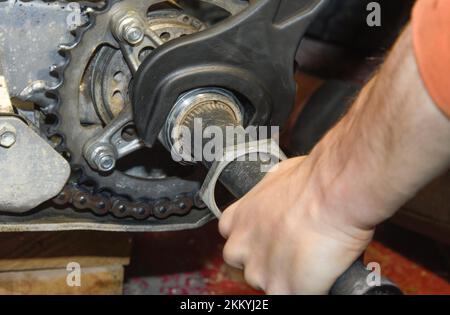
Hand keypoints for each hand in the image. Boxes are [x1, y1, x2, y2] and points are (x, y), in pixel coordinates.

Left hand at [218, 157, 373, 293]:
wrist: (332, 193)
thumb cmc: (312, 180)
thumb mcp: (278, 178)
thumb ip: (269, 197)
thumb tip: (281, 196)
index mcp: (237, 219)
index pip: (235, 240)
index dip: (255, 243)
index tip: (270, 241)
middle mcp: (241, 247)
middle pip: (247, 265)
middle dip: (266, 263)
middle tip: (292, 252)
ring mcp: (260, 271)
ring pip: (268, 284)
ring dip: (286, 277)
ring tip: (311, 260)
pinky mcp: (284, 289)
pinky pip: (292, 296)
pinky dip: (308, 289)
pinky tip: (321, 274)